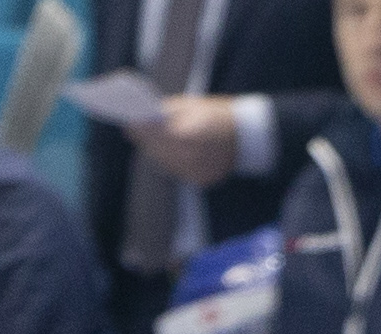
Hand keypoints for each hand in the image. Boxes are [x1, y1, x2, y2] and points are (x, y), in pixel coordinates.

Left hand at [131, 94, 245, 183]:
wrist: (251, 136)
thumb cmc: (221, 114)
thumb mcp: (197, 105)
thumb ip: (169, 112)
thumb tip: (142, 116)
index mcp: (196, 133)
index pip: (159, 133)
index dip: (143, 128)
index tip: (128, 121)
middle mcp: (196, 156)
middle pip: (159, 150)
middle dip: (144, 138)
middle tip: (131, 128)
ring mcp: (199, 171)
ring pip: (165, 163)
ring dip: (153, 150)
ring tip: (142, 137)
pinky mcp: (201, 180)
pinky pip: (176, 171)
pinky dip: (167, 160)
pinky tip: (161, 149)